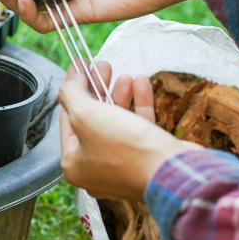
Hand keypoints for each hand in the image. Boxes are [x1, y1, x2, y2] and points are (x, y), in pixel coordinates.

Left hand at [58, 61, 201, 201]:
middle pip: (92, 120)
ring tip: (124, 75)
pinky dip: (139, 105)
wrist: (171, 172)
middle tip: (103, 67)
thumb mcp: (86, 115)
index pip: (67, 119)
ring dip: (120, 95)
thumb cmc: (125, 150)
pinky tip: (141, 84)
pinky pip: (138, 128)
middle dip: (98, 89)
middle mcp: (95, 168)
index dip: (73, 89)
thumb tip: (71, 81)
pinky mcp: (146, 160)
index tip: (80, 67)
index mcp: (74, 163)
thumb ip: (71, 94)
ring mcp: (122, 166)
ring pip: (116, 122)